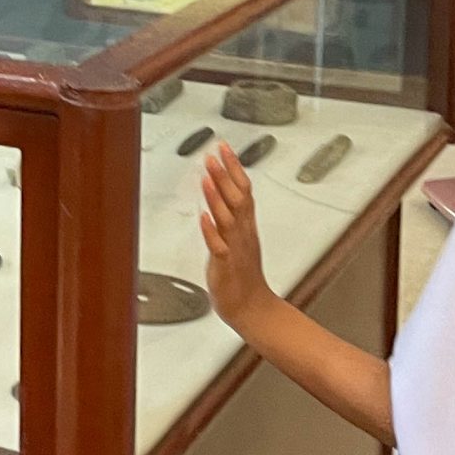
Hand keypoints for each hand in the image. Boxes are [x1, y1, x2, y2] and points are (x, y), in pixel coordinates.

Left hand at [199, 142, 277, 337]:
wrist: (251, 308)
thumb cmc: (242, 273)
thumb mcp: (239, 236)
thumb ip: (232, 212)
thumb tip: (221, 187)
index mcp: (246, 225)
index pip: (243, 189)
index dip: (234, 167)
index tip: (224, 147)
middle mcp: (242, 234)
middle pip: (238, 199)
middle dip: (225, 175)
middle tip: (214, 154)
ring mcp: (235, 249)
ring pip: (228, 219)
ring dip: (217, 197)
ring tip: (207, 177)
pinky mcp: (225, 266)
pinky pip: (219, 247)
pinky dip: (211, 232)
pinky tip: (203, 218)